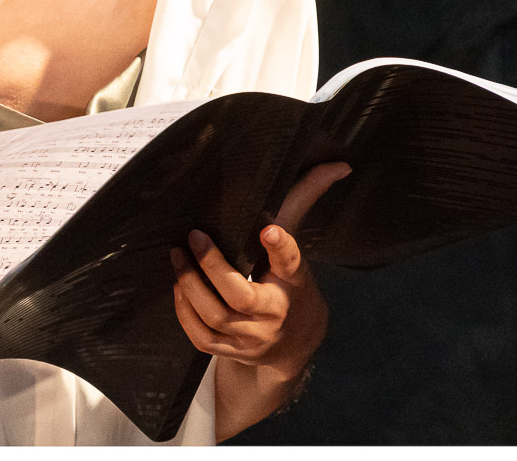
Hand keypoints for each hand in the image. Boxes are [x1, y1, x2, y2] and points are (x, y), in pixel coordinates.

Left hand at [171, 162, 351, 379]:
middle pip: (241, 295)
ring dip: (191, 286)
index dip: (281, 247)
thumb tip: (339, 165)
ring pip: (216, 316)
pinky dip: (186, 313)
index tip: (268, 230)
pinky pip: (202, 337)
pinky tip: (178, 288)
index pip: (291, 264)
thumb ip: (306, 203)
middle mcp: (276, 313)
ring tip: (178, 256)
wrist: (294, 342)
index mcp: (294, 283)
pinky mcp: (233, 352)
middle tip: (194, 237)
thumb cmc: (289, 283)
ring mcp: (253, 338)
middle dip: (213, 266)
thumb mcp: (299, 248)